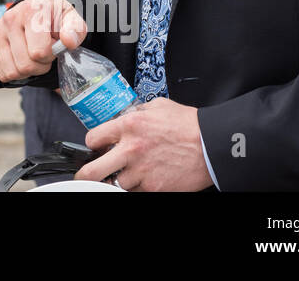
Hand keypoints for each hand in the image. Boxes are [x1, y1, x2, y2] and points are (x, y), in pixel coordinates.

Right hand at [0, 0, 86, 82]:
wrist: (37, 7)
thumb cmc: (55, 17)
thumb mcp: (72, 19)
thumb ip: (75, 30)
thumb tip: (68, 41)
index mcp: (32, 10)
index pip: (39, 52)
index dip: (51, 55)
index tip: (54, 46)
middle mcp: (9, 18)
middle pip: (25, 65)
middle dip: (40, 66)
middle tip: (44, 54)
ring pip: (12, 72)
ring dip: (27, 71)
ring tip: (32, 55)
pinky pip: (1, 73)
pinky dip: (14, 72)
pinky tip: (20, 58)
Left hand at [75, 98, 211, 191]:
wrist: (213, 145)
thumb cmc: (188, 125)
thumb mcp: (157, 106)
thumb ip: (136, 112)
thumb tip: (125, 116)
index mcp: (129, 125)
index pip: (92, 138)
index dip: (93, 143)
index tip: (97, 147)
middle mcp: (131, 150)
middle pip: (92, 171)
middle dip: (86, 174)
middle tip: (87, 174)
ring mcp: (141, 172)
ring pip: (116, 183)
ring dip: (122, 178)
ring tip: (135, 171)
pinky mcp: (154, 188)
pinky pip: (136, 192)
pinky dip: (139, 187)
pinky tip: (148, 177)